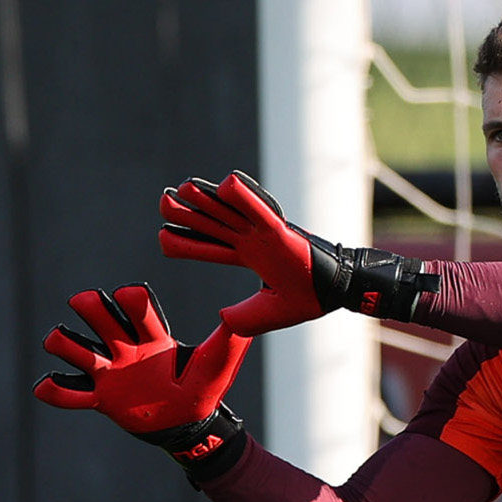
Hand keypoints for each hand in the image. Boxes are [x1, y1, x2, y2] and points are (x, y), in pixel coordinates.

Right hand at [31, 283, 249, 468]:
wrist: (190, 427)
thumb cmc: (202, 391)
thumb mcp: (216, 367)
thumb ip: (228, 343)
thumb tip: (241, 319)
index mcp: (153, 336)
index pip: (133, 303)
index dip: (128, 298)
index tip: (129, 298)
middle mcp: (126, 348)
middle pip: (96, 313)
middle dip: (90, 307)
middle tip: (90, 309)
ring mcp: (109, 373)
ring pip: (73, 348)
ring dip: (65, 344)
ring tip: (77, 354)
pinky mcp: (99, 398)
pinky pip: (66, 394)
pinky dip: (54, 390)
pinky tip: (50, 387)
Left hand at [158, 171, 438, 332]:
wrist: (338, 292)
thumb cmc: (309, 298)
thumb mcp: (267, 314)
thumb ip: (243, 318)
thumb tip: (220, 317)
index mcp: (249, 257)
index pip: (208, 248)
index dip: (185, 243)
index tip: (162, 238)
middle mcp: (252, 242)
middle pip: (212, 224)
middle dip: (186, 215)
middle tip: (163, 202)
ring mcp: (265, 234)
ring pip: (229, 212)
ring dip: (207, 200)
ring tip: (182, 188)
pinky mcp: (281, 231)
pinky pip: (260, 210)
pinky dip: (244, 196)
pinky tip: (225, 183)